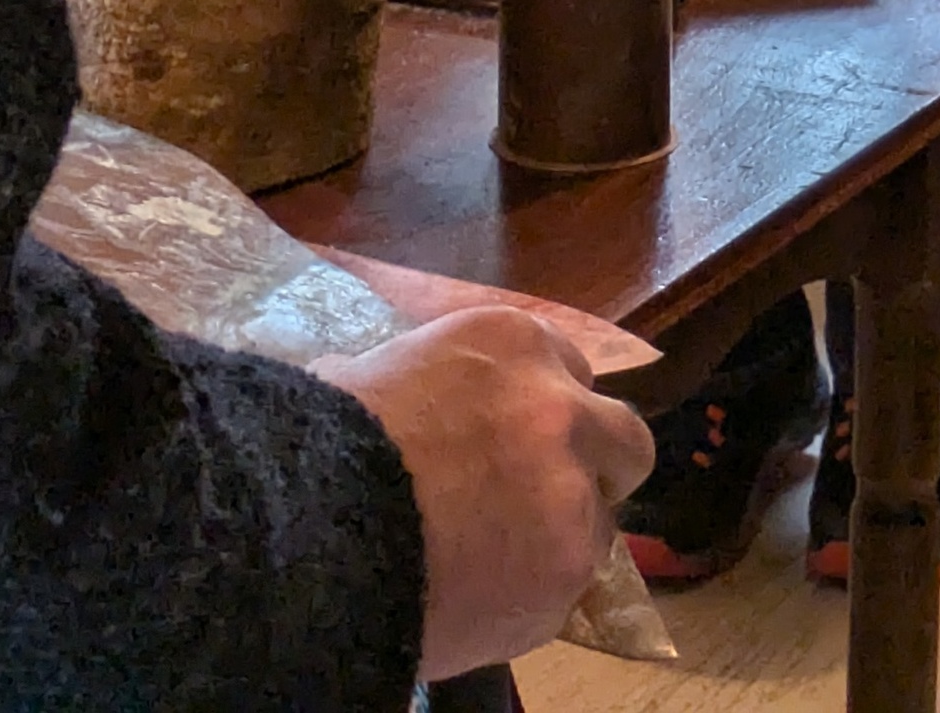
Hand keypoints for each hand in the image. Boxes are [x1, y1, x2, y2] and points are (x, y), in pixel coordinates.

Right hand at [316, 306, 655, 679]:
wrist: (317, 530)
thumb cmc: (331, 440)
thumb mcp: (387, 369)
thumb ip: (444, 382)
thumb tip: (434, 402)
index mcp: (514, 342)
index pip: (571, 371)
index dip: (547, 411)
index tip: (522, 440)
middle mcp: (560, 408)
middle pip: (623, 438)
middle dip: (595, 468)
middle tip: (546, 500)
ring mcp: (572, 492)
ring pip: (599, 523)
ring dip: (561, 540)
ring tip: (494, 561)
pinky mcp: (567, 572)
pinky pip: (568, 589)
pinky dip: (534, 596)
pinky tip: (480, 597)